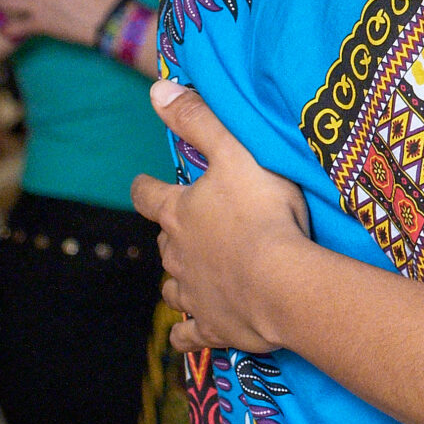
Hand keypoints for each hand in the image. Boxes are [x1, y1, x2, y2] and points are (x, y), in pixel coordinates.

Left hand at [131, 81, 316, 355]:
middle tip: (187, 232)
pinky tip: (189, 330)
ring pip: (172, 287)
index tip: (141, 184)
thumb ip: (199, 120)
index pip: (149, 197)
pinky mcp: (211, 326)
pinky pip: (188, 334)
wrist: (281, 282)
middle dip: (172, 237)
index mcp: (179, 214)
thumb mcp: (236, 153)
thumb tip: (157, 89)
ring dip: (178, 280)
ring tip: (191, 277)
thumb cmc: (263, 213)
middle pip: (163, 244)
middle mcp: (176, 255)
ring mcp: (192, 293)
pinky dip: (186, 331)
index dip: (145, 188)